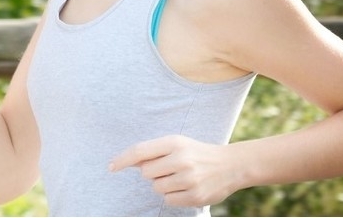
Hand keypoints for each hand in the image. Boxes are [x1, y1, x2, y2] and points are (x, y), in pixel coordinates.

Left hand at [109, 135, 239, 207]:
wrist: (231, 166)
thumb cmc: (197, 153)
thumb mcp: (178, 144)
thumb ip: (154, 151)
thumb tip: (129, 162)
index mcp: (175, 142)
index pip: (140, 151)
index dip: (122, 159)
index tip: (110, 167)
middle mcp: (181, 159)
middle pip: (146, 173)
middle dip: (153, 173)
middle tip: (169, 169)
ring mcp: (189, 179)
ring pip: (156, 188)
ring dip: (163, 185)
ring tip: (179, 178)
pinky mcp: (195, 196)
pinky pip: (168, 200)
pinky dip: (172, 196)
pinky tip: (185, 188)